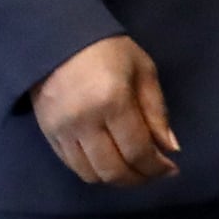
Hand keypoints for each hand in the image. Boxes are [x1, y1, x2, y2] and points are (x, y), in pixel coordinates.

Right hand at [33, 36, 178, 186]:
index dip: (156, 167)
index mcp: (112, 102)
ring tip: (135, 170)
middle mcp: (83, 122)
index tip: (171, 169)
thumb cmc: (108, 51)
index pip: (137, 151)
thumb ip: (156, 112)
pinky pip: (72, 166)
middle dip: (139, 178)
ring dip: (116, 179)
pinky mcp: (47, 134)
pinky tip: (110, 162)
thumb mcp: (143, 72)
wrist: (56, 38)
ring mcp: (61, 131)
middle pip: (113, 170)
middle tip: (154, 173)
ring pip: (90, 174)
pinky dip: (94, 171)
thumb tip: (169, 148)